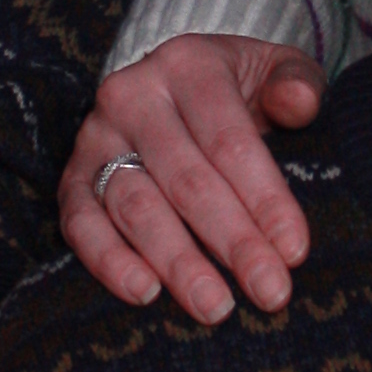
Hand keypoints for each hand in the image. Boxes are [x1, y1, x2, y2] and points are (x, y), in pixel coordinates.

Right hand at [59, 34, 326, 324]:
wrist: (180, 87)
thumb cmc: (241, 91)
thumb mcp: (276, 71)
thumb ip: (297, 83)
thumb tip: (298, 103)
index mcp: (188, 65)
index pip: (230, 140)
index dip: (264, 198)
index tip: (295, 250)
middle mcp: (133, 96)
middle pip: (187, 179)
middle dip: (232, 241)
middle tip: (270, 292)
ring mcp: (96, 137)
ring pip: (135, 205)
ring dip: (176, 261)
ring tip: (215, 306)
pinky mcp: (73, 176)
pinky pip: (80, 223)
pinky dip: (108, 260)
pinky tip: (145, 293)